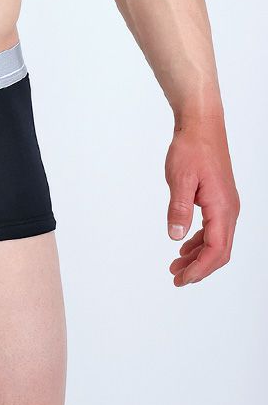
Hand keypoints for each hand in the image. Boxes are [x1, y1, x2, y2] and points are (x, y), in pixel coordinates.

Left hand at [165, 114, 238, 285]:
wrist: (201, 126)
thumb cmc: (192, 148)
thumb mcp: (180, 179)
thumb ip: (179, 209)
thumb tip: (176, 237)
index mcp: (222, 208)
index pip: (216, 250)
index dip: (200, 269)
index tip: (182, 279)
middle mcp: (229, 210)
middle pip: (219, 251)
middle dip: (199, 268)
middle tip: (177, 278)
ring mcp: (226, 205)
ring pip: (217, 241)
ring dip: (198, 256)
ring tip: (176, 266)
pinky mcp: (219, 199)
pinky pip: (213, 228)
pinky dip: (200, 241)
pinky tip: (185, 245)